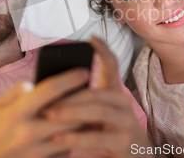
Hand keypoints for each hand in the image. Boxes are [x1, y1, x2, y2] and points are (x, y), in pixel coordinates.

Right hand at [0, 68, 89, 157]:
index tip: (85, 71)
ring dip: (82, 121)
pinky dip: (72, 140)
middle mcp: (28, 131)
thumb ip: (17, 92)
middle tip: (95, 92)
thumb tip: (36, 83)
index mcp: (16, 112)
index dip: (69, 78)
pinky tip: (74, 132)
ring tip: (90, 110)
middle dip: (84, 101)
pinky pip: (65, 150)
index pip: (49, 90)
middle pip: (67, 112)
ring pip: (71, 132)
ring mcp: (36, 151)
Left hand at [43, 37, 157, 157]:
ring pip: (97, 110)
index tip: (91, 37)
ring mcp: (126, 121)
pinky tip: (58, 138)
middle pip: (95, 91)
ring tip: (48, 114)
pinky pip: (97, 137)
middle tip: (45, 99)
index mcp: (116, 92)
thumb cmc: (110, 131)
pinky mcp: (124, 141)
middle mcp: (123, 102)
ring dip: (70, 111)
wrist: (138, 157)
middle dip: (68, 94)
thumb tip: (52, 91)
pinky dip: (75, 138)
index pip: (112, 65)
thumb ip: (84, 101)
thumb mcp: (99, 113)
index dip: (103, 50)